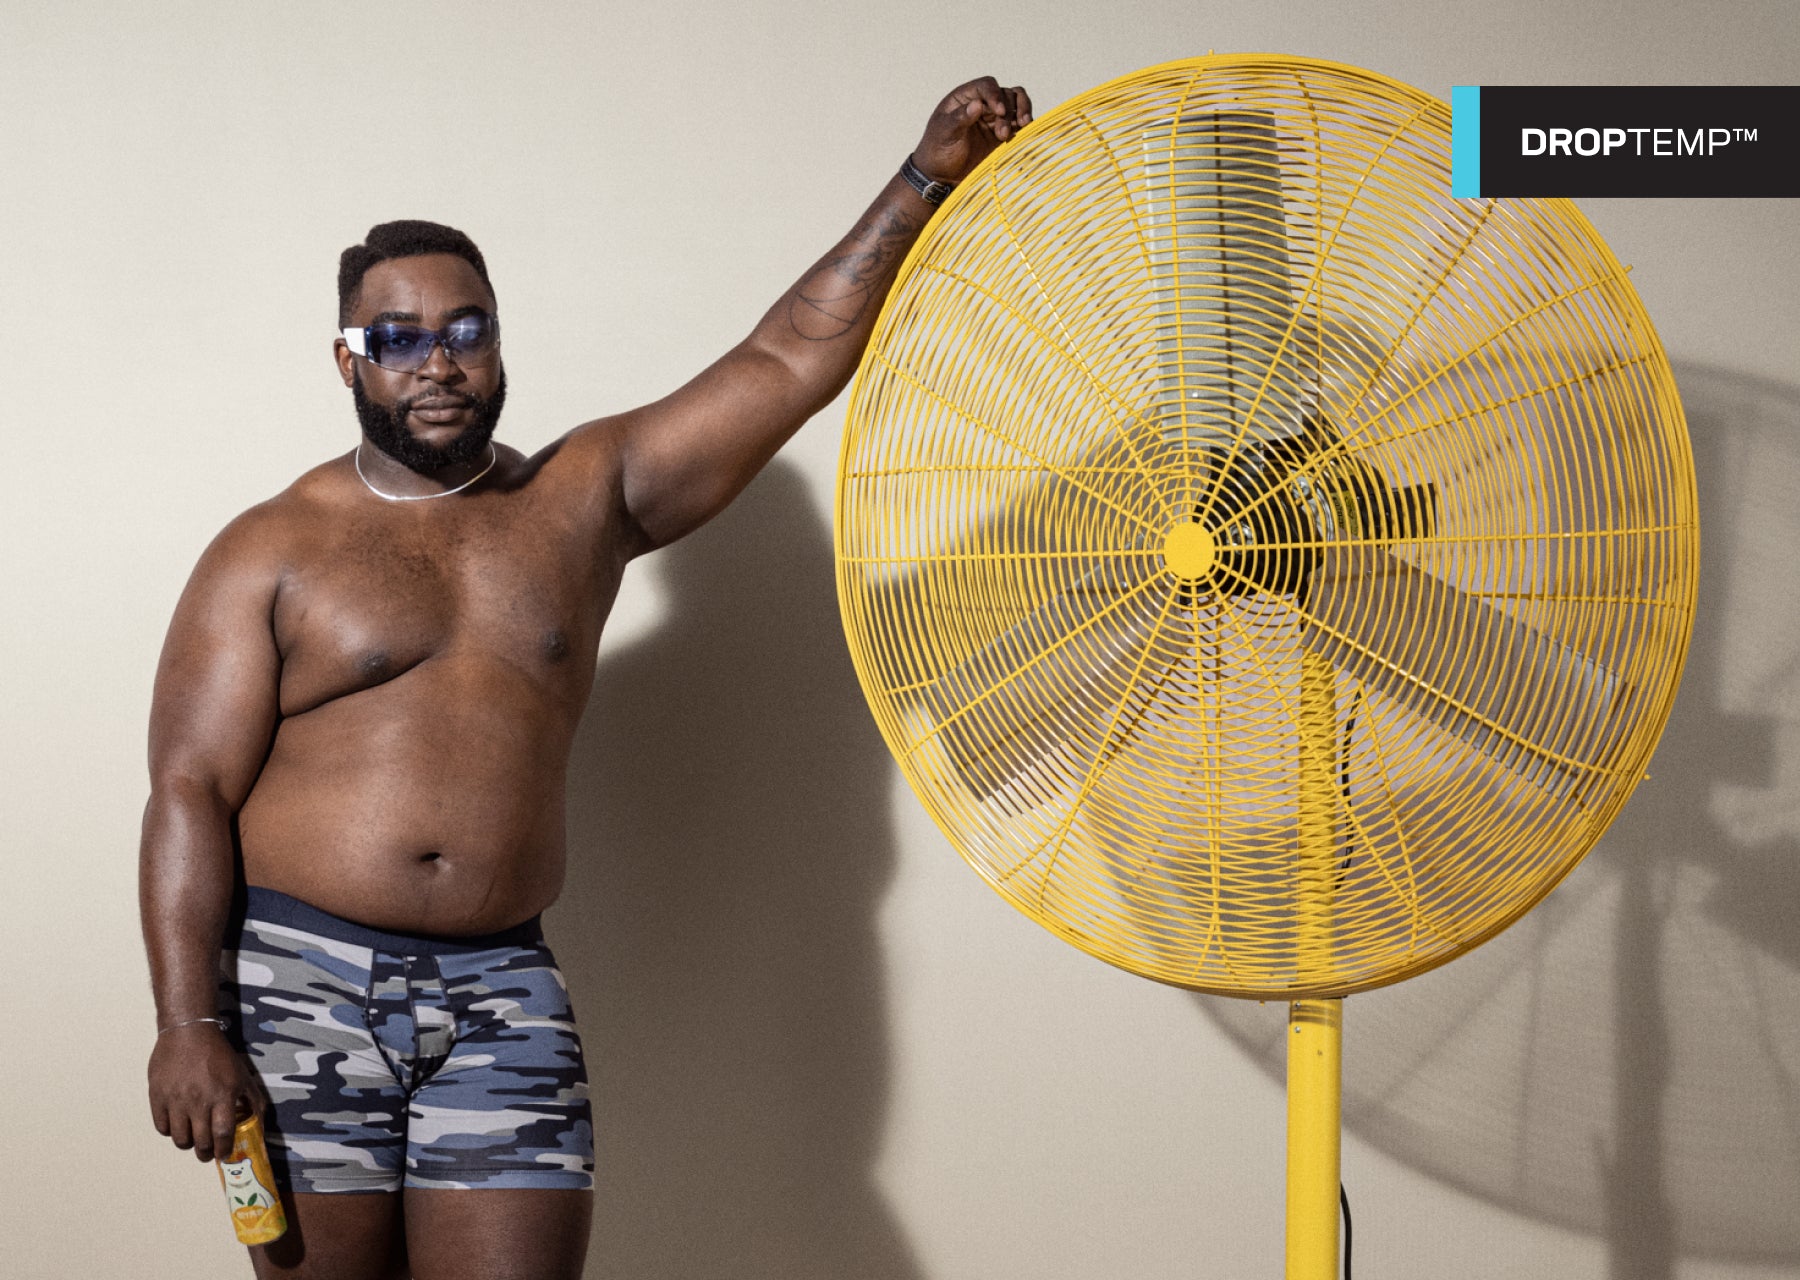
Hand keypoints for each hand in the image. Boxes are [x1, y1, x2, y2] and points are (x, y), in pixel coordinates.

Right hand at [148, 1022, 263, 1161]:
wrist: (188, 1032)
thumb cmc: (218, 1054)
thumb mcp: (242, 1074)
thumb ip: (253, 1100)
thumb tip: (260, 1124)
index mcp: (223, 1095)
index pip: (223, 1134)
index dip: (224, 1149)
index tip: (224, 1155)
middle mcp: (199, 1100)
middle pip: (201, 1141)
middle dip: (205, 1153)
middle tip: (207, 1154)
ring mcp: (176, 1099)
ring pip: (180, 1138)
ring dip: (187, 1144)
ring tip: (192, 1140)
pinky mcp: (158, 1097)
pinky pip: (162, 1127)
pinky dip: (170, 1131)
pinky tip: (177, 1125)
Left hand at [911, 76, 1033, 185]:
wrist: (942, 177)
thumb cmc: (937, 152)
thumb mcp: (944, 134)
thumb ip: (960, 118)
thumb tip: (977, 104)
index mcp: (964, 98)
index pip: (986, 86)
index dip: (995, 94)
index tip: (1000, 111)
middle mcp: (981, 104)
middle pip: (1005, 95)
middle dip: (1008, 111)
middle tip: (1002, 135)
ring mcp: (993, 119)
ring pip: (1016, 105)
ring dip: (1021, 113)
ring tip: (1023, 127)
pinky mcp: (1002, 134)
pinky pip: (1019, 124)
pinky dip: (1025, 126)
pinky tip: (1026, 133)